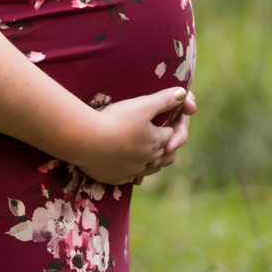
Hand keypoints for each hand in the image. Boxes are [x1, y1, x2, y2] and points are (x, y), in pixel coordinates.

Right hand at [71, 86, 192, 185]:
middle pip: (166, 156)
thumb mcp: (143, 104)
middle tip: (164, 140)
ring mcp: (132, 171)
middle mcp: (148, 159)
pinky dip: (132, 172)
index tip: (166, 119)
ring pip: (150, 170)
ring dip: (152, 161)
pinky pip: (130, 178)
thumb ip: (164, 99)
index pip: (172, 134)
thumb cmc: (116, 120)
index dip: (171, 125)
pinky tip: (127, 166)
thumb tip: (184, 93)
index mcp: (157, 141)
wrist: (87, 141)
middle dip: (167, 147)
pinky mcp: (116, 178)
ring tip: (148, 154)